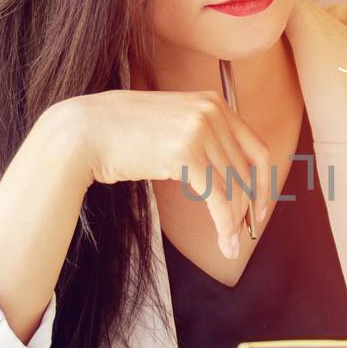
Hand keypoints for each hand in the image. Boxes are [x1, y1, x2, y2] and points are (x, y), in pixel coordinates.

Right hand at [47, 90, 271, 258]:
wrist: (82, 132)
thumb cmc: (121, 134)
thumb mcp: (172, 125)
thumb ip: (203, 140)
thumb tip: (228, 177)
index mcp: (213, 102)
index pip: (256, 149)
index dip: (264, 183)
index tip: (261, 207)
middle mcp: (211, 112)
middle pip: (246, 172)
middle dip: (248, 208)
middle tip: (243, 233)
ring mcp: (199, 130)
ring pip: (234, 188)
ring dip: (235, 222)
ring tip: (231, 244)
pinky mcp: (185, 153)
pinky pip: (218, 198)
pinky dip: (225, 225)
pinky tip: (226, 242)